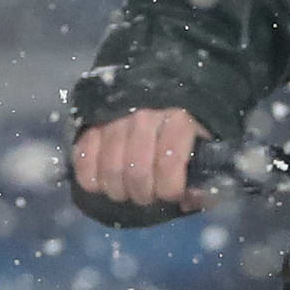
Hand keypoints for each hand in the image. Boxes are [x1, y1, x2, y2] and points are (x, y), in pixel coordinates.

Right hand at [73, 109, 202, 211]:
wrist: (156, 89)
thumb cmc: (184, 127)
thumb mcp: (206, 146)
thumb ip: (205, 176)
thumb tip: (189, 200)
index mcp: (179, 119)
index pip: (169, 163)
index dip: (170, 189)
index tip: (172, 195)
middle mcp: (145, 116)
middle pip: (137, 171)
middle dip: (143, 194)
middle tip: (147, 196)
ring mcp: (115, 118)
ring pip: (110, 168)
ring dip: (118, 191)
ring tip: (127, 191)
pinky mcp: (91, 122)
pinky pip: (83, 159)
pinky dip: (90, 179)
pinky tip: (102, 184)